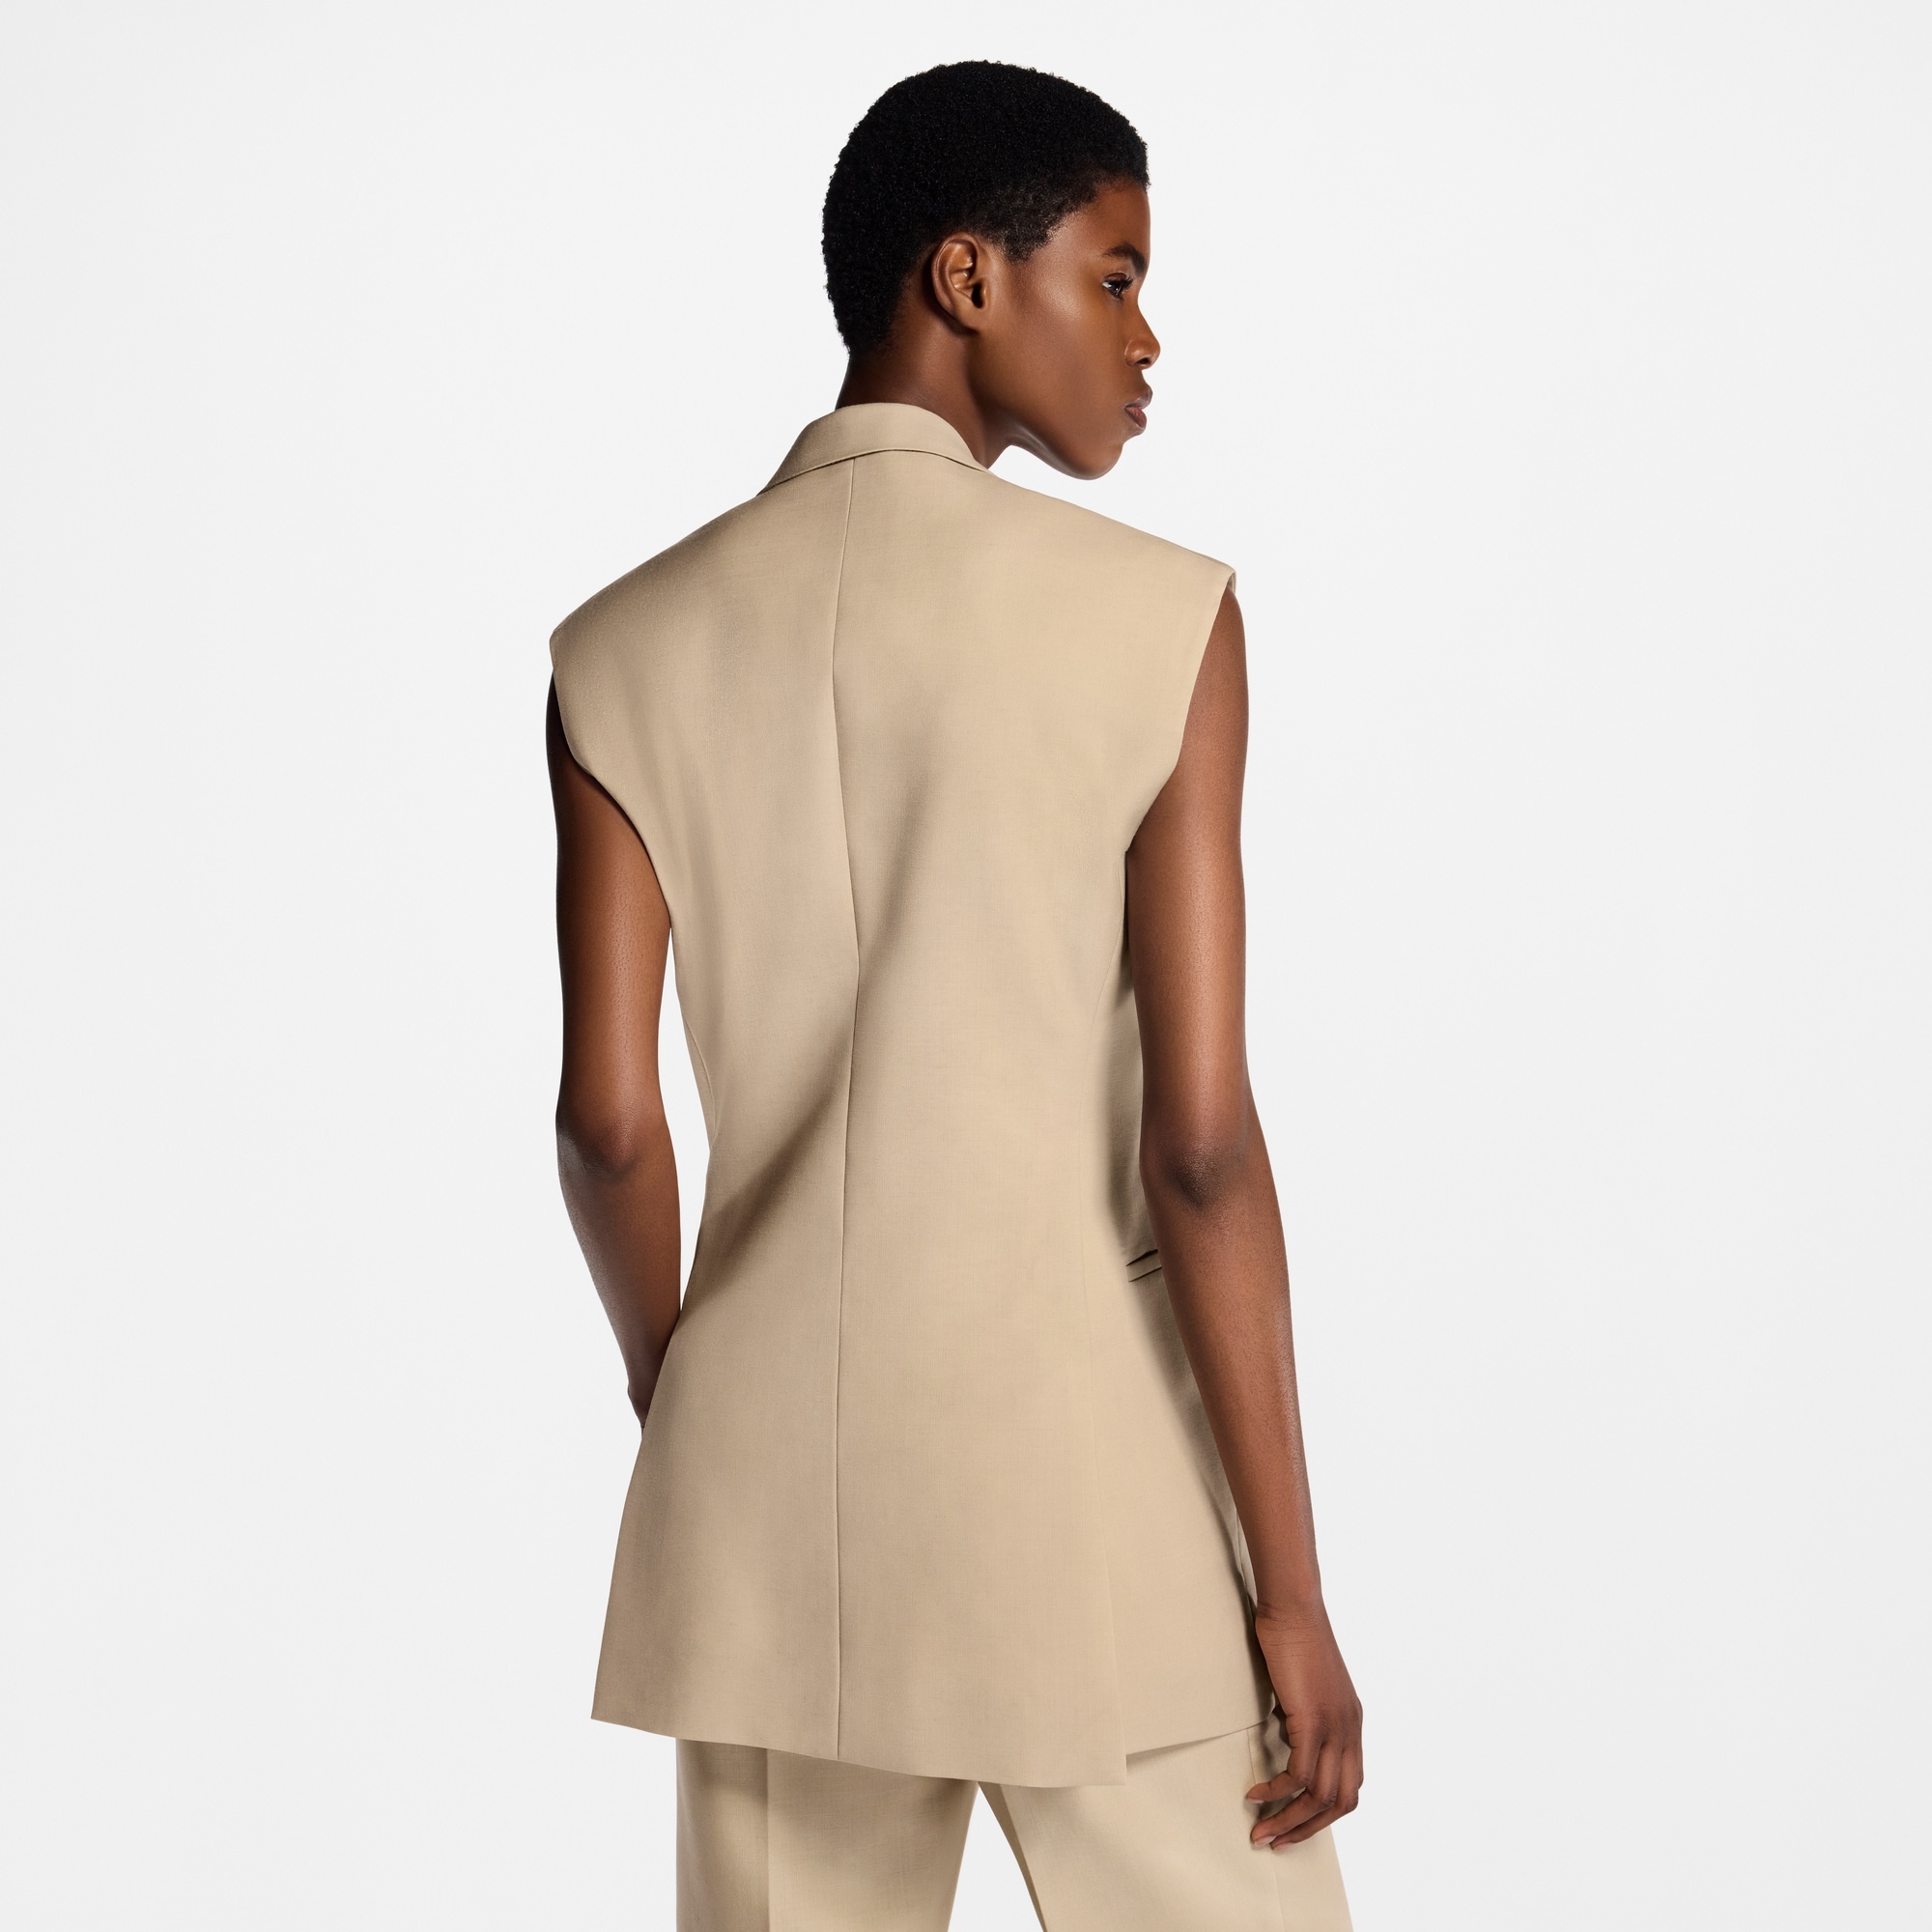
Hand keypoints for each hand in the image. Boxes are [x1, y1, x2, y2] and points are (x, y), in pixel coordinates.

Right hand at [1245, 1599, 1362, 1847]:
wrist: (1294, 1608)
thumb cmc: (1294, 1637)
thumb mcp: (1307, 1686)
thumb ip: (1306, 1713)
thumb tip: (1289, 1734)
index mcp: (1352, 1723)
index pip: (1351, 1786)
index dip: (1325, 1813)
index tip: (1295, 1824)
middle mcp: (1350, 1730)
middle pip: (1341, 1801)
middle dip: (1308, 1828)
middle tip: (1276, 1840)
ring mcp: (1335, 1726)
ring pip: (1319, 1796)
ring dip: (1289, 1819)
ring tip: (1261, 1829)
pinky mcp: (1313, 1721)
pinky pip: (1299, 1774)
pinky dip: (1277, 1791)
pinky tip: (1256, 1793)